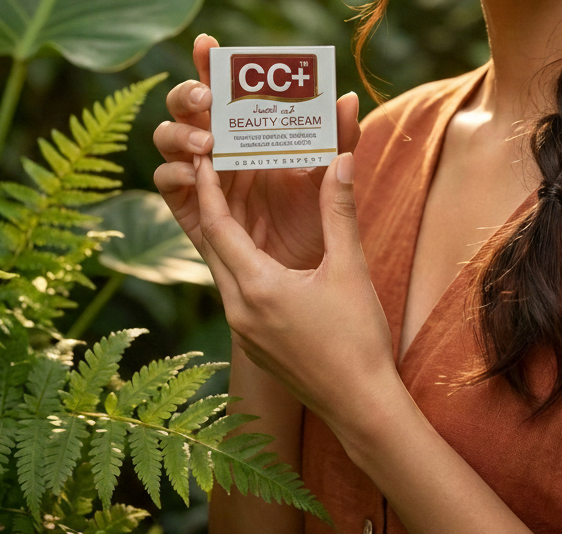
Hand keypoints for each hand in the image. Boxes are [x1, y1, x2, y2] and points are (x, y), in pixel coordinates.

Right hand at [153, 33, 360, 269]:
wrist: (306, 278)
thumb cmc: (316, 221)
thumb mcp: (330, 176)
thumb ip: (340, 139)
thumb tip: (347, 98)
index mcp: (249, 132)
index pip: (224, 90)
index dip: (211, 64)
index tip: (209, 42)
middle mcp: (219, 149)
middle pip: (186, 108)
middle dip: (189, 94)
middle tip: (209, 99)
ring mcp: (200, 179)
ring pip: (168, 139)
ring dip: (180, 132)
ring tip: (208, 141)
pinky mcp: (188, 212)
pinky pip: (166, 184)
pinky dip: (174, 171)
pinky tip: (196, 170)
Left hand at [193, 150, 398, 438]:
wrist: (360, 404)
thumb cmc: (358, 338)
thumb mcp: (350, 268)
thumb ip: (339, 211)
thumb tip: (340, 160)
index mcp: (257, 288)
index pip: (218, 227)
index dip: (208, 188)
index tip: (202, 157)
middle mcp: (239, 310)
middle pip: (212, 246)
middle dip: (211, 205)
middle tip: (215, 169)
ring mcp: (244, 331)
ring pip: (222, 270)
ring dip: (224, 234)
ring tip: (234, 202)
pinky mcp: (254, 344)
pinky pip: (235, 291)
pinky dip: (239, 261)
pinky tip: (257, 252)